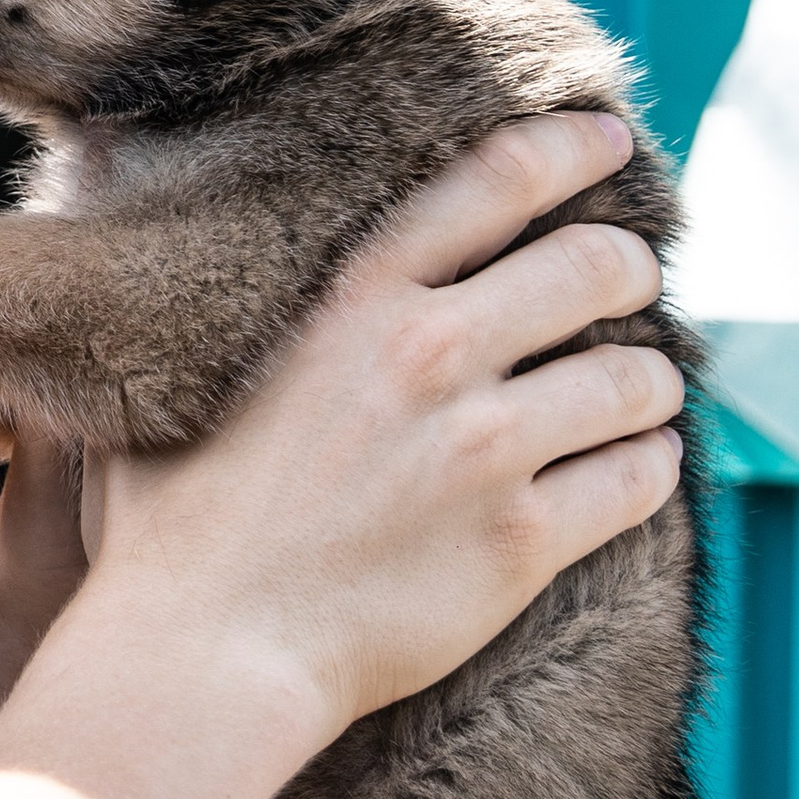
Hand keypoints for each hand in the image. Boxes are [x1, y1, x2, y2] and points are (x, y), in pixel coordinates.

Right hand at [87, 113, 683, 759]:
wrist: (202, 655)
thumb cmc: (170, 527)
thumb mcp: (176, 379)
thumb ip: (209, 307)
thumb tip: (149, 216)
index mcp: (355, 303)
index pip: (497, 181)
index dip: (570, 149)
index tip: (606, 143)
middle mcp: (433, 358)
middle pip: (595, 265)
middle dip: (626, 267)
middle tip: (625, 283)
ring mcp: (485, 453)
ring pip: (636, 377)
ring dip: (648, 379)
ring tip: (637, 390)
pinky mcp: (522, 544)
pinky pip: (637, 480)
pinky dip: (649, 466)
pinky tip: (635, 466)